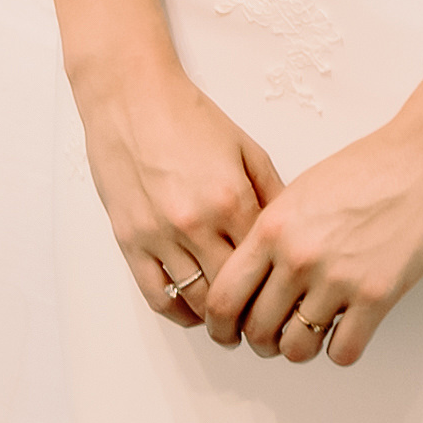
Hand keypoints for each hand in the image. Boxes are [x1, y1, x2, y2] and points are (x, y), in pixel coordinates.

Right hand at [77, 56, 282, 333]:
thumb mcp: (246, 149)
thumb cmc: (188, 118)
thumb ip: (272, 194)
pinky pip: (157, 295)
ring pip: (197, 301)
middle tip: (264, 324)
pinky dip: (179, 312)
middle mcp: (197, 222)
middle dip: (252, 315)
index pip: (265, 266)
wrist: (132, 97)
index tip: (287, 302)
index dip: (279, 289)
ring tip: (231, 325)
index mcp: (232, 199)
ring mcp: (160, 234)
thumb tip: (292, 237)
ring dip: (218, 321)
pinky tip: (193, 312)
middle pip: (234, 293)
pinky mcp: (130, 240)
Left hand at [199, 108, 422, 368]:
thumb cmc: (368, 169)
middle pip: (257, 329)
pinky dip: (339, 350)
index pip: (224, 296)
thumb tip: (254, 275)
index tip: (227, 332)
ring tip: (308, 336)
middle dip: (260, 343)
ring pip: (297, 349)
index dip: (220, 324)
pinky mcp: (377, 296)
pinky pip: (343, 351)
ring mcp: (337, 279)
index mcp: (272, 228)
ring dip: (299, 349)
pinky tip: (345, 331)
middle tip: (270, 339)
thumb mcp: (301, 192)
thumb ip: (273, 234)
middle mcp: (298, 257)